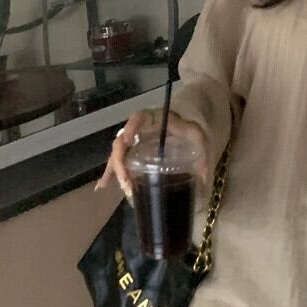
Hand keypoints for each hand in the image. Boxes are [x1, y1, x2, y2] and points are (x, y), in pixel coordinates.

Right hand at [95, 110, 209, 202]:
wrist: (190, 118)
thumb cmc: (191, 125)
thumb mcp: (198, 135)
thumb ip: (202, 152)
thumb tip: (205, 180)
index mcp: (153, 119)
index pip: (138, 118)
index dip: (130, 127)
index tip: (127, 140)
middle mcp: (139, 128)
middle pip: (122, 142)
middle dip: (121, 164)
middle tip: (128, 183)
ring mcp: (134, 139)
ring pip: (118, 153)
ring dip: (116, 171)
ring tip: (125, 189)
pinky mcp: (133, 150)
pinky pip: (119, 160)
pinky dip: (110, 172)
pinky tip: (102, 186)